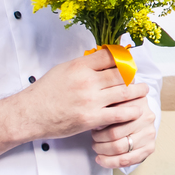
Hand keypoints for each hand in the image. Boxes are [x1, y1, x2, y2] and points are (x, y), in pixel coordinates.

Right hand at [22, 47, 149, 139]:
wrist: (30, 114)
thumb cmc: (46, 92)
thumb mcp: (63, 69)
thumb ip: (84, 64)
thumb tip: (104, 58)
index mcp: (80, 66)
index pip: (110, 56)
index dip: (123, 58)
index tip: (129, 61)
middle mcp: (87, 81)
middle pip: (120, 74)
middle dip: (132, 75)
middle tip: (137, 77)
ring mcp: (90, 100)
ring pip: (124, 92)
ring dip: (138, 91)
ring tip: (143, 90)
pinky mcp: (92, 118)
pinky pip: (119, 113)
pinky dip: (131, 111)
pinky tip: (136, 110)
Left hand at [91, 96, 156, 168]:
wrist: (142, 118)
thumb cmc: (125, 110)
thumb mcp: (117, 102)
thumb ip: (108, 107)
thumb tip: (95, 124)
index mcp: (138, 102)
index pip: (113, 116)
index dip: (99, 123)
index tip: (93, 126)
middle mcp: (147, 117)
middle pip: (114, 133)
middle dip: (98, 139)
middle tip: (93, 138)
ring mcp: (150, 133)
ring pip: (119, 148)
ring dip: (103, 150)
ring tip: (96, 148)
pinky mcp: (150, 147)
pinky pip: (127, 160)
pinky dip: (111, 162)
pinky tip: (102, 160)